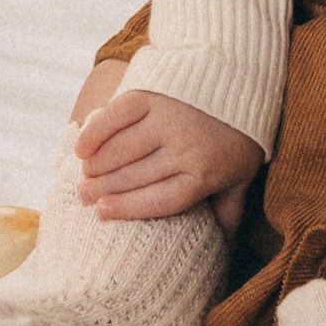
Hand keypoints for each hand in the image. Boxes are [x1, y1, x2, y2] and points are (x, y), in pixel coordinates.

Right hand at [71, 84, 262, 228]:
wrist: (243, 75)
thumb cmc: (239, 134)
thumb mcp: (242, 174)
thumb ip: (230, 212)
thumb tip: (225, 250)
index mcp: (203, 174)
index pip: (158, 200)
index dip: (126, 208)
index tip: (101, 213)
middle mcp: (183, 148)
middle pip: (134, 175)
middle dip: (103, 188)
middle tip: (83, 196)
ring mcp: (168, 118)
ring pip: (123, 148)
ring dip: (97, 164)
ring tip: (83, 175)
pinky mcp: (156, 93)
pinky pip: (119, 114)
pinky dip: (98, 130)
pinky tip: (82, 146)